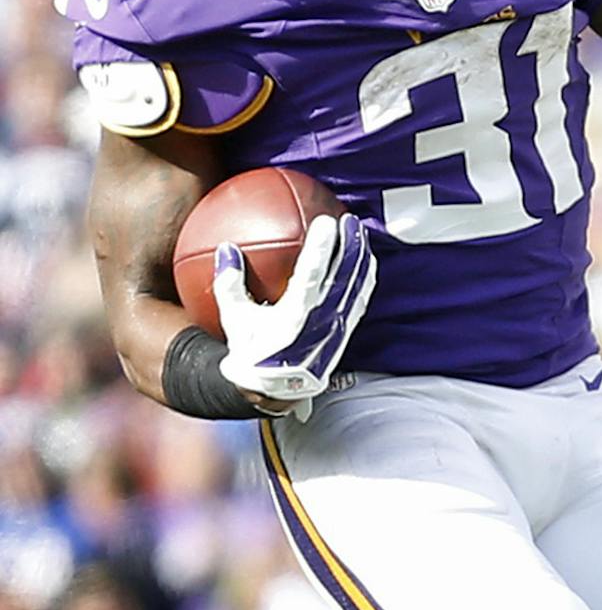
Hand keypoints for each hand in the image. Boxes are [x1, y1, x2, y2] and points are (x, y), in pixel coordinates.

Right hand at [214, 213, 375, 412]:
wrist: (273, 390)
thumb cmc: (250, 351)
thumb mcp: (233, 318)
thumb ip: (228, 283)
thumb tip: (226, 248)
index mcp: (293, 318)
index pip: (312, 276)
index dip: (322, 249)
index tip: (327, 223)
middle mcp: (321, 323)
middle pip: (344, 278)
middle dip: (350, 247)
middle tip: (351, 219)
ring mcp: (336, 329)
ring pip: (356, 288)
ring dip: (361, 259)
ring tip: (362, 233)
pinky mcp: (344, 333)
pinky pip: (359, 301)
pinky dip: (364, 279)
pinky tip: (366, 262)